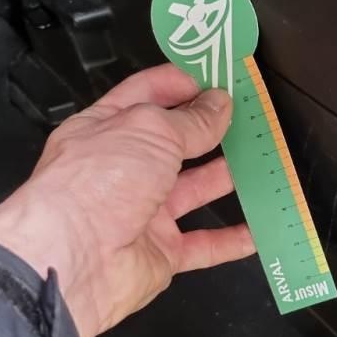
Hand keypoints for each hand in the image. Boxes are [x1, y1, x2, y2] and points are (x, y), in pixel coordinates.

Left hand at [0, 64, 254, 336]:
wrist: (75, 260)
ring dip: (227, 177)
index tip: (218, 76)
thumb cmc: (92, 186)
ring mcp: (142, 211)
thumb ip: (190, 120)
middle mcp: (123, 169)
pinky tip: (257, 229)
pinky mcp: (160, 252)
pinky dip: (231, 240)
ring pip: (194, 190)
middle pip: (175, 143)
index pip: (147, 95)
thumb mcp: (149, 131)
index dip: (182, 83)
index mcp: (106, 129)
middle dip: (211, 128)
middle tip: (249, 116)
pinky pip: (203, 245)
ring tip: (261, 161)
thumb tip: (217, 105)